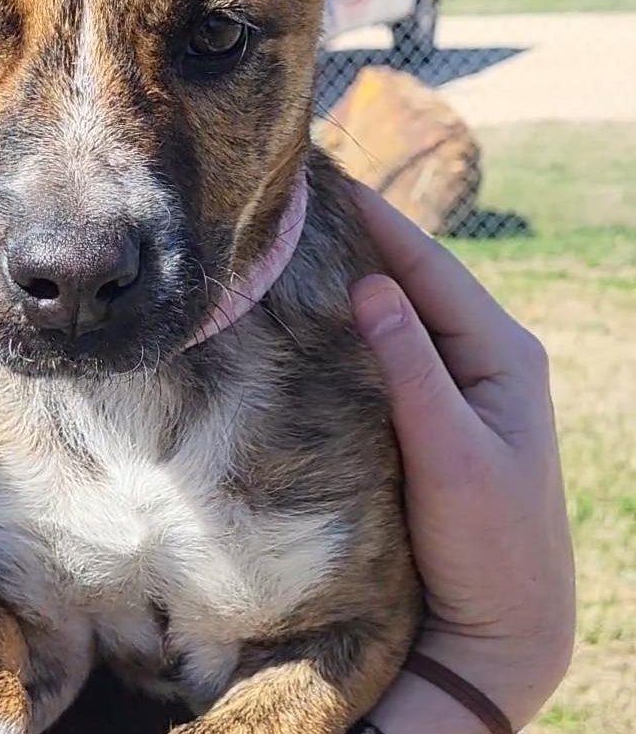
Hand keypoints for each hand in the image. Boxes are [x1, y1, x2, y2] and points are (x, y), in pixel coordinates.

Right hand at [349, 185, 574, 732]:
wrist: (502, 625)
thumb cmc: (489, 544)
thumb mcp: (453, 454)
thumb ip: (413, 369)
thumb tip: (372, 286)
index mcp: (505, 353)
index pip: (432, 267)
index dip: (381, 221)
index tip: (328, 183)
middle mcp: (487, 356)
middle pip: (416, 279)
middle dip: (362, 238)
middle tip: (302, 203)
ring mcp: (462, 381)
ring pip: (402, 310)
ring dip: (356, 276)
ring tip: (302, 241)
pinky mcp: (436, 408)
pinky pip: (394, 346)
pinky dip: (357, 321)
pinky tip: (321, 310)